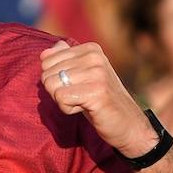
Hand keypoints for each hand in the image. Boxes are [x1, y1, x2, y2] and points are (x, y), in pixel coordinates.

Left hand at [40, 41, 153, 155]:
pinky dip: (67, 109)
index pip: (46, 60)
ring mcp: (97, 73)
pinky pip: (60, 98)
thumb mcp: (81, 75)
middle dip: (57, 91)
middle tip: (80, 97)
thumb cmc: (99, 100)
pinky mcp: (97, 92)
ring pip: (51, 86)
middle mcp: (94, 56)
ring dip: (63, 101)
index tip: (77, 86)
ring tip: (84, 102)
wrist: (127, 123)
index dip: (56, 79)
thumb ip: (63, 60)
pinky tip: (85, 108)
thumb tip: (44, 53)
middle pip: (47, 74)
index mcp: (90, 49)